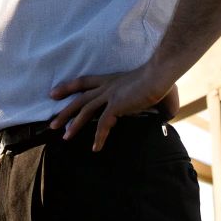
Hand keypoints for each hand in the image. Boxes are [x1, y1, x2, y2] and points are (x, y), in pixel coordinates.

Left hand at [48, 64, 174, 150]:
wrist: (160, 73)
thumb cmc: (160, 79)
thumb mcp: (149, 90)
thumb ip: (152, 103)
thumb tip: (168, 117)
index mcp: (111, 79)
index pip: (84, 82)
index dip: (68, 87)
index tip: (54, 93)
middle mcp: (107, 86)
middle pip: (79, 98)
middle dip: (64, 111)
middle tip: (52, 123)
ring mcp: (110, 95)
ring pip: (85, 111)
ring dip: (74, 125)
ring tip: (65, 138)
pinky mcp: (116, 104)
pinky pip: (103, 124)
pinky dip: (99, 136)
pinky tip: (96, 147)